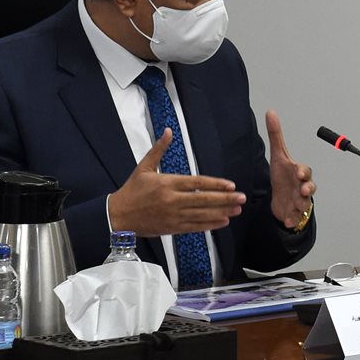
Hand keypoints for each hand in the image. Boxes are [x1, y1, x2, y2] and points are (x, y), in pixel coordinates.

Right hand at [109, 128, 245, 237]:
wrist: (117, 216)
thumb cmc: (132, 191)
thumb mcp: (144, 167)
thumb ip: (159, 149)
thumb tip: (168, 131)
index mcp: (167, 183)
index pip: (197, 183)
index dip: (215, 184)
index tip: (231, 185)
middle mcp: (172, 200)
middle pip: (204, 200)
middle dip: (225, 199)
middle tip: (242, 198)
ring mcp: (173, 215)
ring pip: (202, 214)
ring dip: (222, 212)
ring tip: (237, 210)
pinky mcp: (172, 228)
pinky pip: (195, 227)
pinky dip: (210, 225)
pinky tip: (223, 222)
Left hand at [266, 110, 315, 227]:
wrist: (282, 199)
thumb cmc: (283, 176)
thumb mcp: (278, 156)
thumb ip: (276, 135)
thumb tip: (271, 112)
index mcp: (299, 173)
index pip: (305, 171)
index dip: (303, 172)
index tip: (298, 172)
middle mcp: (302, 187)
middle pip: (310, 188)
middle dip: (307, 189)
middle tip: (303, 191)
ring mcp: (300, 201)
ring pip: (305, 203)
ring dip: (301, 204)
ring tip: (296, 205)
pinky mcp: (295, 214)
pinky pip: (296, 218)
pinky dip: (293, 221)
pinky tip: (288, 222)